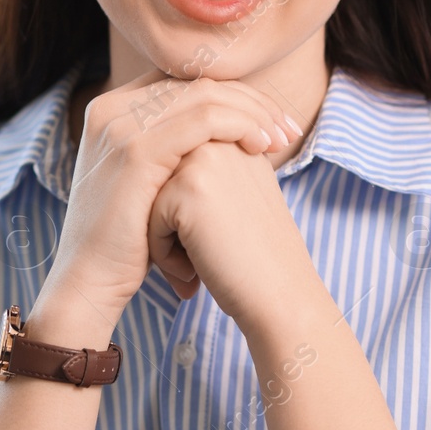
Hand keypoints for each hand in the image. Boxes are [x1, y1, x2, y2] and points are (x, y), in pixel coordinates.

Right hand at [42, 72, 303, 322]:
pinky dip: (241, 126)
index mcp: (114, 109)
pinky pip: (203, 119)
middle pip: (199, 83)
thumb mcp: (152, 180)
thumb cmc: (130, 240)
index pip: (187, 82)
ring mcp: (120, 125)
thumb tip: (231, 131)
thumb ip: (179, 147)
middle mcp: (112, 107)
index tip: (273, 121)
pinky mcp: (136, 150)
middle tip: (288, 128)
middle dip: (252, 102)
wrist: (90, 281)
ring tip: (282, 138)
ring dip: (254, 112)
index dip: (236, 96)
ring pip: (206, 95)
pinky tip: (262, 146)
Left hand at [146, 139, 320, 336]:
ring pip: (151, 199)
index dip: (190, 214)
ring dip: (168, 237)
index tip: (222, 238)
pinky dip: (163, 252)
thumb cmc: (256, 255)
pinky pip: (149, 220)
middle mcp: (221, 138)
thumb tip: (162, 173)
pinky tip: (197, 267)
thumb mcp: (240, 195)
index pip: (178, 171)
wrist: (281, 294)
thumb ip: (210, 170)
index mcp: (235, 135)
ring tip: (203, 258)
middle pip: (161, 181)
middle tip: (213, 250)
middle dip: (175, 222)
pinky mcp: (187, 187)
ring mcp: (204, 158)